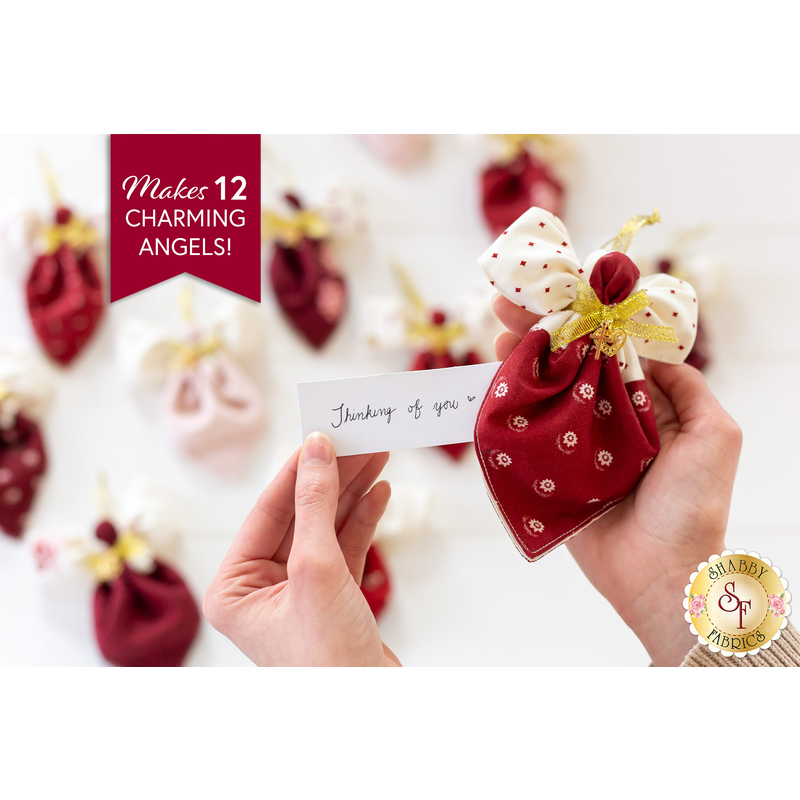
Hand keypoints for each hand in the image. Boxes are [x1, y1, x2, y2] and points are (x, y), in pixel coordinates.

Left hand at [204, 433, 399, 666]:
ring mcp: (298, 591)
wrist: (373, 711)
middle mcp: (261, 586)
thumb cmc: (327, 656)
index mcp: (235, 586)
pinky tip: (379, 493)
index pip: (268, 511)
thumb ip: (315, 504)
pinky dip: (362, 519)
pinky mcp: (331, 596)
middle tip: (359, 441)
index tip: (322, 435)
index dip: (298, 470)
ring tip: (377, 456)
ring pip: (325, 527)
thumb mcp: (316, 568)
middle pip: (300, 515)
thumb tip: (316, 449)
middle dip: (332, 478)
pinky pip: (343, 546)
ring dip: (352, 492)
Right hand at [493, 296, 741, 665]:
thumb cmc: (693, 505)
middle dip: (540, 332)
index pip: (609, 350)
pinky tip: (493, 382)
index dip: (582, 320)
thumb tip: (645, 349)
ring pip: (545, 393)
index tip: (557, 294)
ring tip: (498, 336)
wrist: (660, 573)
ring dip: (520, 362)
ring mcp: (576, 444)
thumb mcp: (715, 433)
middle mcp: (609, 418)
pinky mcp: (551, 470)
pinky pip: (528, 433)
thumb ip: (686, 386)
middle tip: (506, 306)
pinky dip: (508, 407)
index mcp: (646, 405)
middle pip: (570, 364)